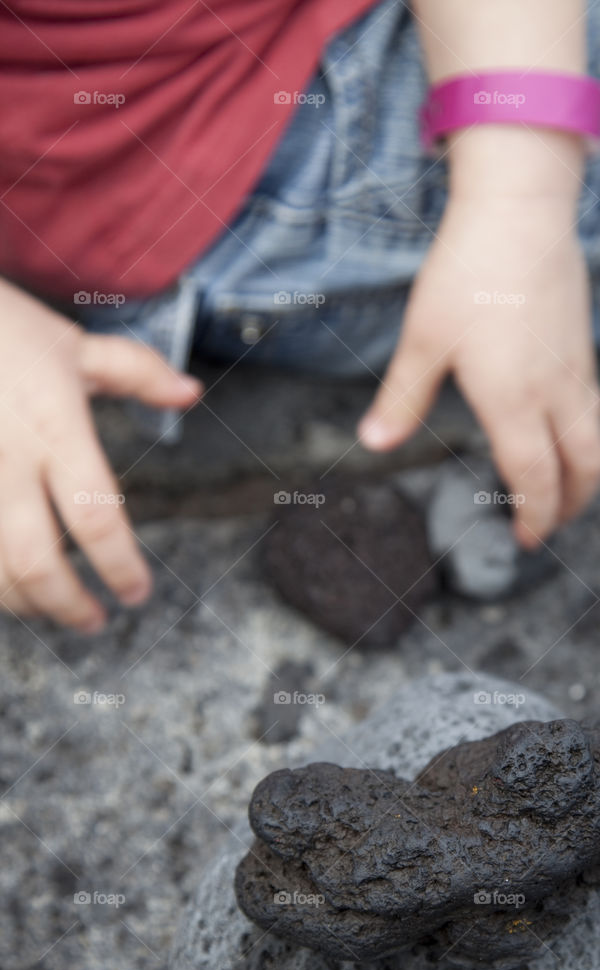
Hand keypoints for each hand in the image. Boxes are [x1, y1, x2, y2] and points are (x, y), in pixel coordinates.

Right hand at [0, 278, 201, 630]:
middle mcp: (6, 462)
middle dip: (69, 605)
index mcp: (54, 429)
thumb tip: (191, 392)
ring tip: (52, 608)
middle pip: (37, 560)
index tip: (137, 593)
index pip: (97, 516)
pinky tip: (8, 586)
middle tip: (96, 621)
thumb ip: (135, 371)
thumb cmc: (0, 329)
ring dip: (25, 602)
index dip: (120, 566)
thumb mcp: (70, 343)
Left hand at [357, 190, 599, 547]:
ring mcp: (575, 370)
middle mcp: (555, 393)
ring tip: (558, 490)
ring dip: (581, 476)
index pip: (534, 479)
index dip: (533, 517)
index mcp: (514, 402)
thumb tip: (373, 443)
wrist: (521, 211)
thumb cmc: (468, 273)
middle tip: (546, 527)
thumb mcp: (423, 339)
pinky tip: (560, 433)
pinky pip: (592, 409)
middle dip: (569, 507)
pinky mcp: (582, 347)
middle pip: (583, 470)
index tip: (523, 539)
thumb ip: (402, 398)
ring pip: (594, 440)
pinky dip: (582, 439)